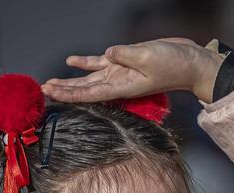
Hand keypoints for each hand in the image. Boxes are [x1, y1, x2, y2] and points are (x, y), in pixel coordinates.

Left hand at [43, 38, 224, 105]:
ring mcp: (120, 72)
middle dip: (64, 91)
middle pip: (85, 89)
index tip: (52, 95)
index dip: (70, 95)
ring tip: (50, 83)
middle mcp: (118, 82)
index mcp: (123, 86)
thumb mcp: (149, 57)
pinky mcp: (124, 61)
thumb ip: (126, 56)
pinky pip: (99, 63)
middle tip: (43, 91)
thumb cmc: (174, 64)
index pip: (90, 93)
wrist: (190, 63)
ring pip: (88, 79)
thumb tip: (107, 54)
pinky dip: (85, 63)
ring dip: (70, 81)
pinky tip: (71, 62)